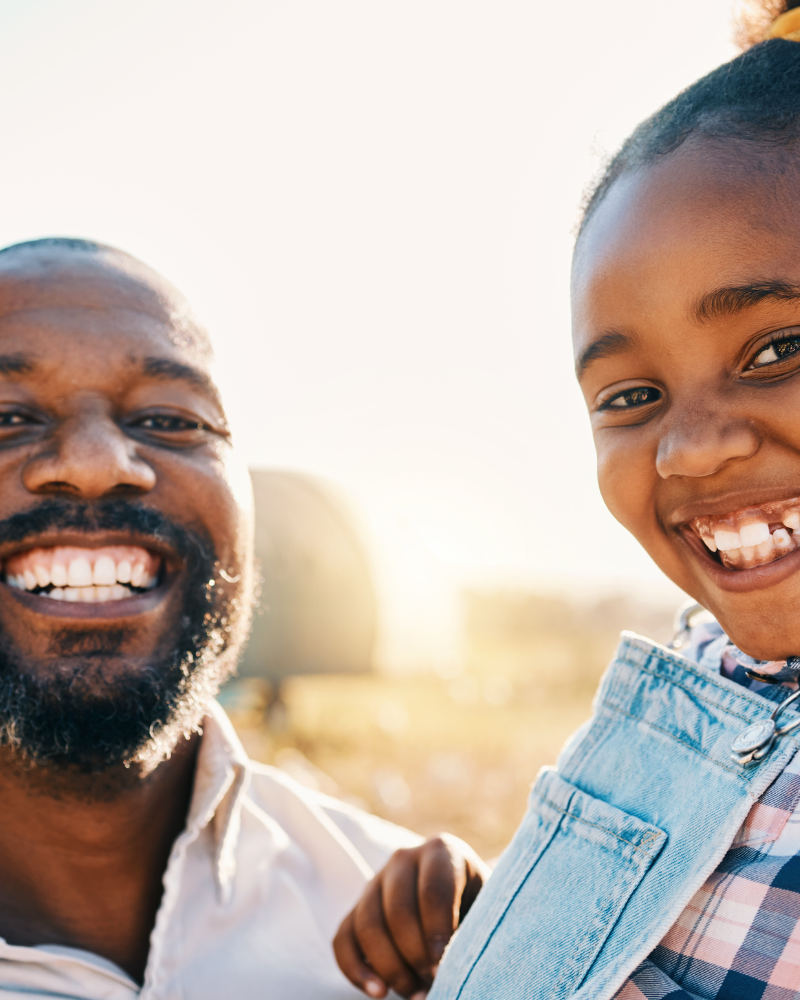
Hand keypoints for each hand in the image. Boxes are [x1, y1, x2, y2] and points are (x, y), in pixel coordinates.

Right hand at [334, 834, 488, 998]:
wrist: (460, 899)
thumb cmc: (480, 907)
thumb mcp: (486, 907)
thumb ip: (473, 927)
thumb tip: (456, 965)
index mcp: (441, 851)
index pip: (433, 891)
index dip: (438, 934)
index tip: (445, 969)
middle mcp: (404, 858)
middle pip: (398, 910)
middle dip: (415, 956)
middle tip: (434, 984)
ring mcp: (376, 881)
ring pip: (368, 925)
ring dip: (390, 968)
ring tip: (415, 993)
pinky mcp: (356, 908)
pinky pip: (343, 939)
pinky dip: (356, 970)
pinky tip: (379, 993)